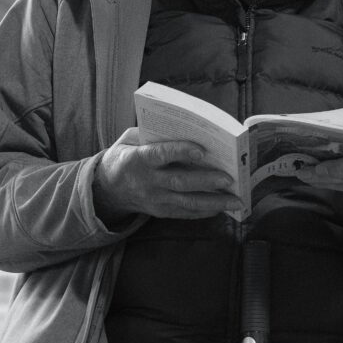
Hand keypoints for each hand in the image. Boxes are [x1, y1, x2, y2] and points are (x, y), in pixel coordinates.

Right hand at [93, 128, 240, 224]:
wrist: (107, 189)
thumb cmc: (124, 156)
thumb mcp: (128, 140)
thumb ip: (150, 134)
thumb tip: (182, 129)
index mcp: (138, 159)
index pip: (161, 155)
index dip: (181, 152)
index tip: (202, 150)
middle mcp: (147, 182)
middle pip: (180, 182)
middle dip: (206, 180)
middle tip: (229, 178)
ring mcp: (154, 200)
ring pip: (187, 202)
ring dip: (214, 202)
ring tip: (236, 200)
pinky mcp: (160, 211)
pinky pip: (185, 213)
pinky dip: (205, 211)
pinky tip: (223, 208)